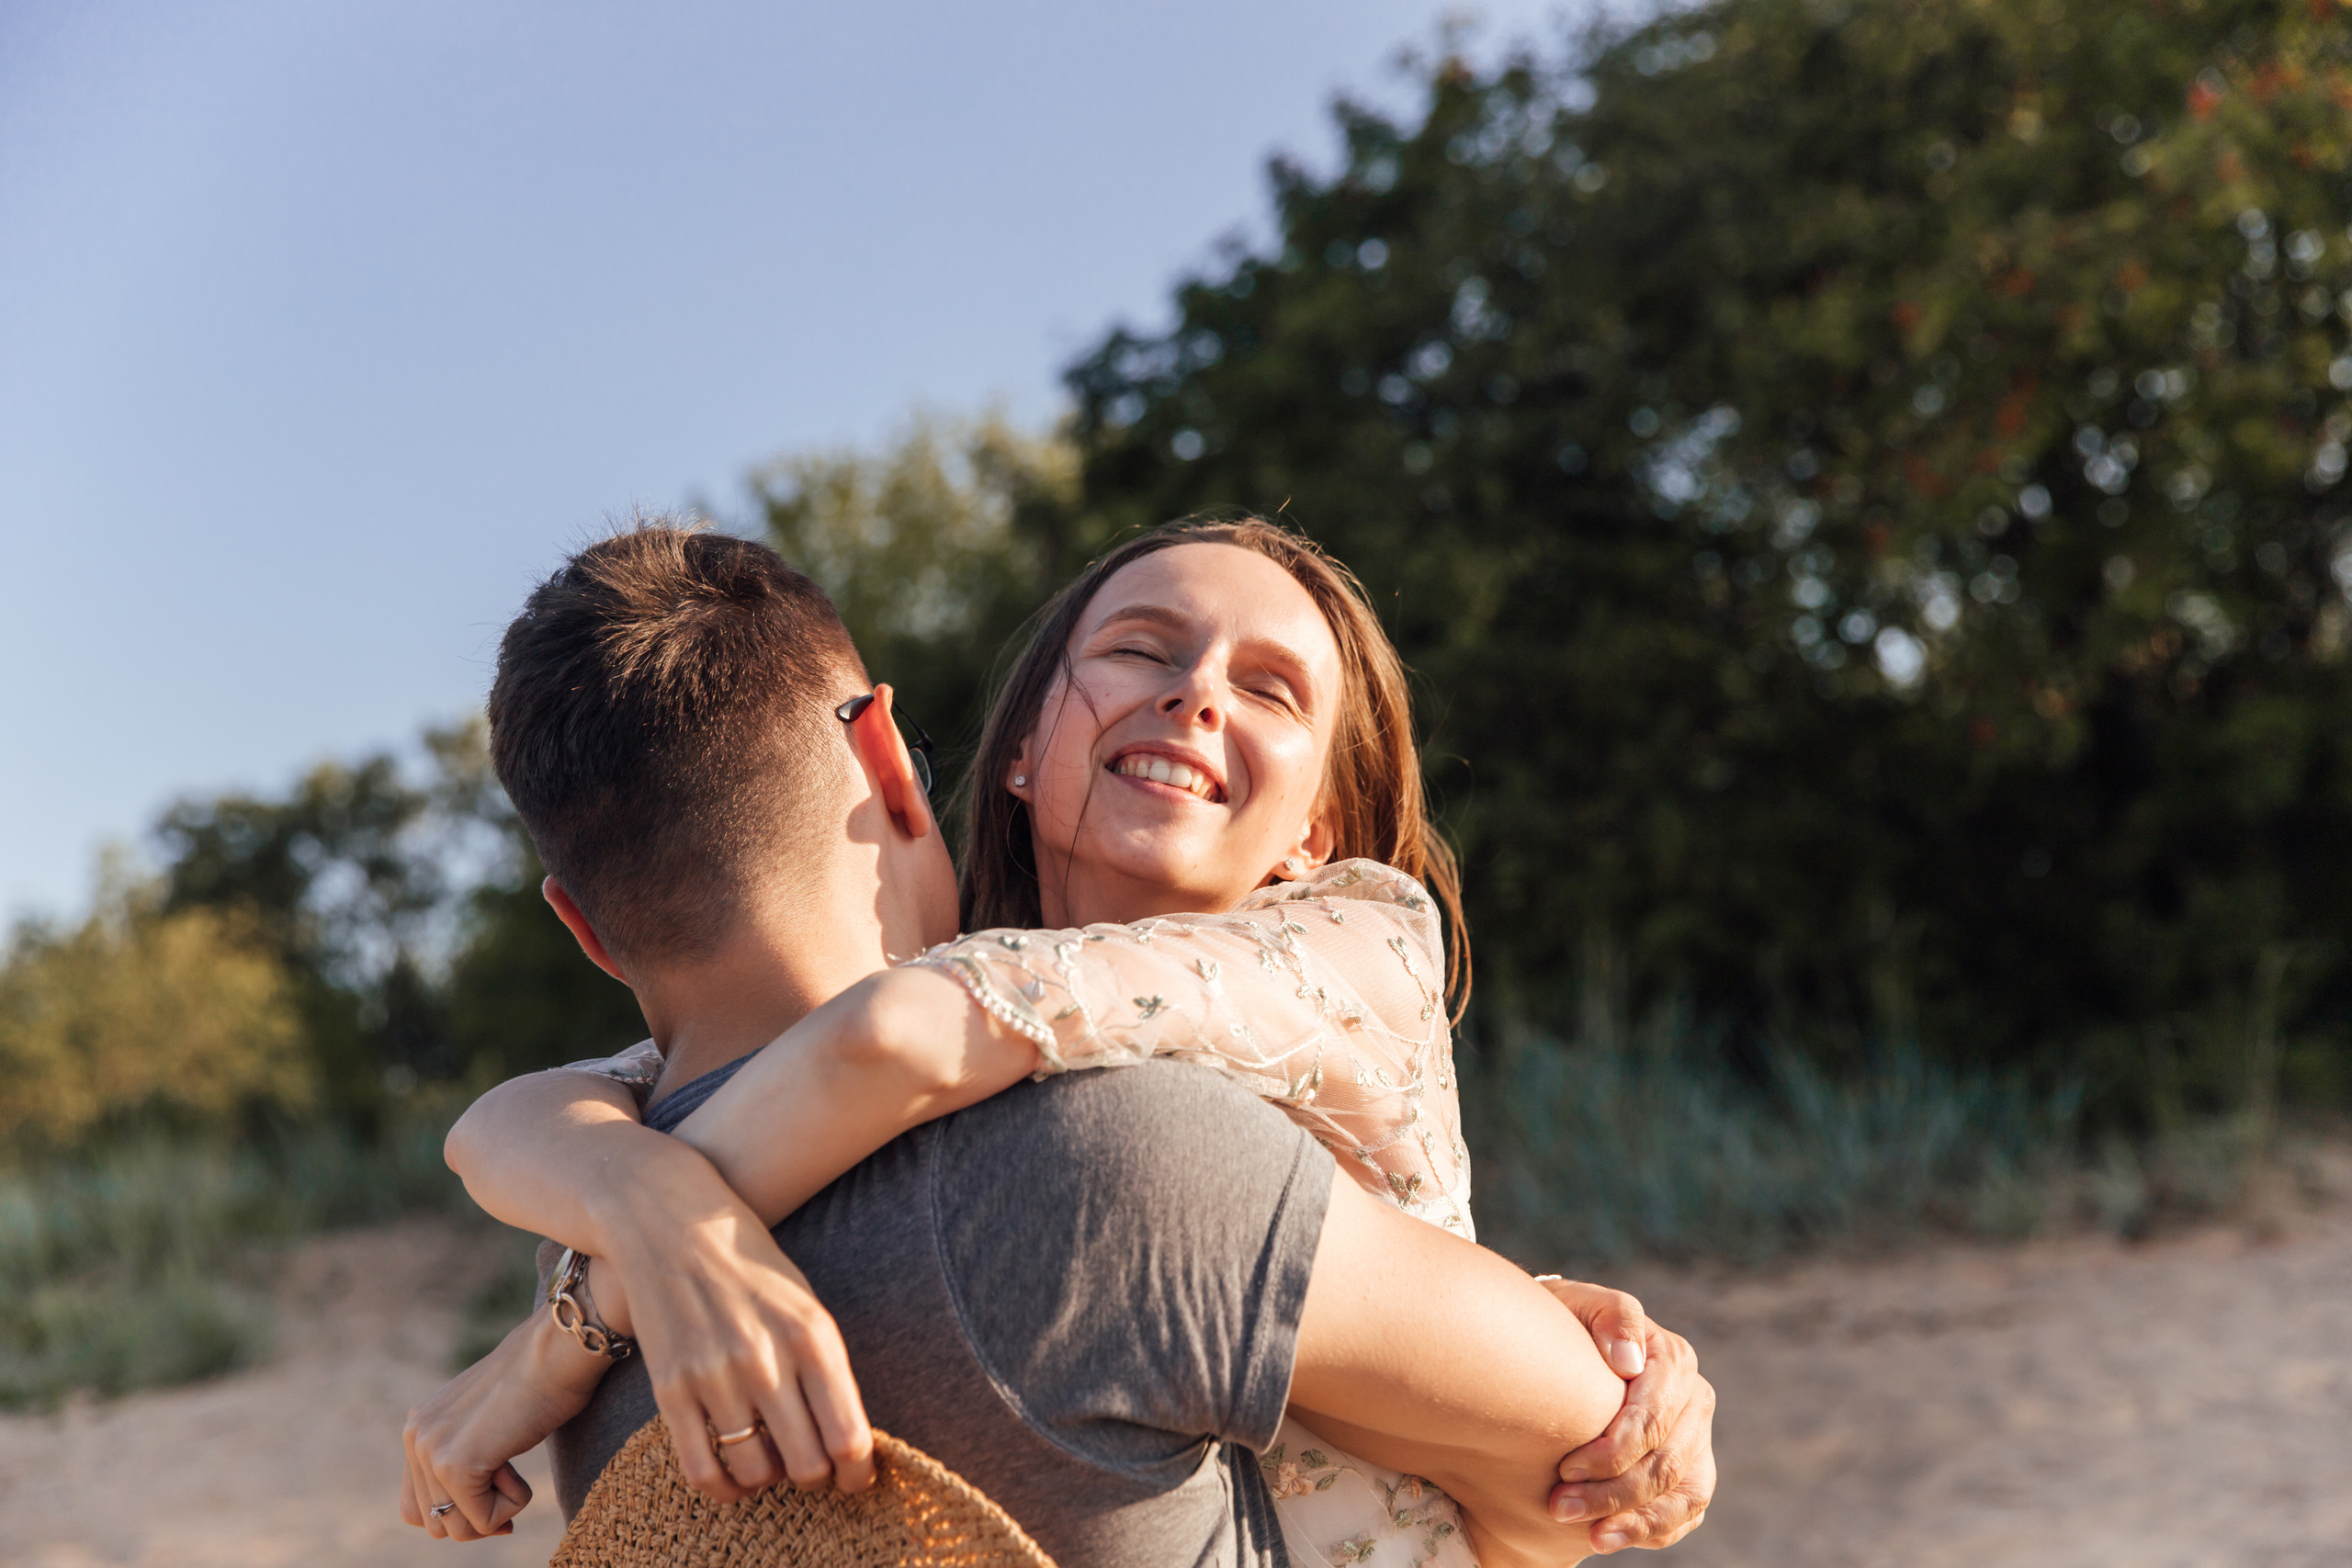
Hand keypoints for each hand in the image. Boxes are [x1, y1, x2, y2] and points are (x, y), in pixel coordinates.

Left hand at [399, 1308, 607, 1540]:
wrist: (560, 1350)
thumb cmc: (543, 1381)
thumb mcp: (487, 1424)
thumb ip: (466, 1459)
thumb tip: (474, 1525)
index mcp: (419, 1426)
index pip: (418, 1507)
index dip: (461, 1513)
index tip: (499, 1493)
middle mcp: (415, 1437)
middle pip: (436, 1524)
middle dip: (479, 1514)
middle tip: (509, 1475)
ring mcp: (431, 1450)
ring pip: (458, 1529)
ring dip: (495, 1510)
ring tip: (511, 1463)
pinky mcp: (456, 1465)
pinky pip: (485, 1520)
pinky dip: (513, 1503)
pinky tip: (518, 1461)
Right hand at [591, 1203, 876, 1501]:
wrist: (671, 1225)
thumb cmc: (752, 1267)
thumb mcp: (807, 1305)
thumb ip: (827, 1369)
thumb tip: (845, 1444)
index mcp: (812, 1337)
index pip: (848, 1437)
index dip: (859, 1474)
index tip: (857, 1479)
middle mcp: (766, 1360)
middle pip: (807, 1465)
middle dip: (818, 1479)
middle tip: (815, 1470)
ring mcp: (715, 1377)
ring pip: (756, 1473)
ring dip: (771, 1480)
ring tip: (774, 1462)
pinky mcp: (671, 1390)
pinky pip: (702, 1471)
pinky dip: (725, 1489)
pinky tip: (736, 1480)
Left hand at [1535, 1277, 1715, 1553]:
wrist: (1563, 1346)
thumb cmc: (1567, 1321)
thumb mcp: (1581, 1302)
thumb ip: (1613, 1316)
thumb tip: (1630, 1360)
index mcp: (1672, 1359)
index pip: (1653, 1417)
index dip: (1611, 1450)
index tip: (1564, 1467)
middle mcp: (1694, 1400)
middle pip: (1665, 1462)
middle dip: (1612, 1492)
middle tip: (1558, 1507)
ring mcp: (1696, 1439)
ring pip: (1682, 1494)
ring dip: (1634, 1520)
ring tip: (1590, 1537)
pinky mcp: (1690, 1471)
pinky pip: (1684, 1513)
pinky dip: (1650, 1530)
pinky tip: (1608, 1538)